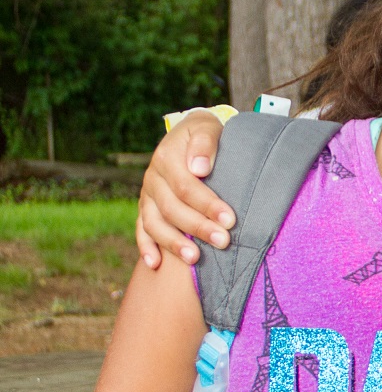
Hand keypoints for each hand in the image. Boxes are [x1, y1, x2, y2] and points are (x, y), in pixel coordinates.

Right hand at [136, 111, 233, 269]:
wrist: (188, 134)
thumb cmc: (205, 133)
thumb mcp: (207, 127)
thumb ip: (205, 143)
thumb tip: (199, 168)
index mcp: (167, 158)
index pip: (186, 186)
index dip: (207, 204)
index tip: (230, 219)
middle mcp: (153, 179)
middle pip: (172, 208)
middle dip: (198, 227)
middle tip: (223, 241)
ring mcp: (147, 195)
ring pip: (155, 223)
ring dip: (173, 243)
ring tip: (195, 260)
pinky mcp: (146, 208)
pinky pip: (141, 229)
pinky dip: (146, 247)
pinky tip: (155, 265)